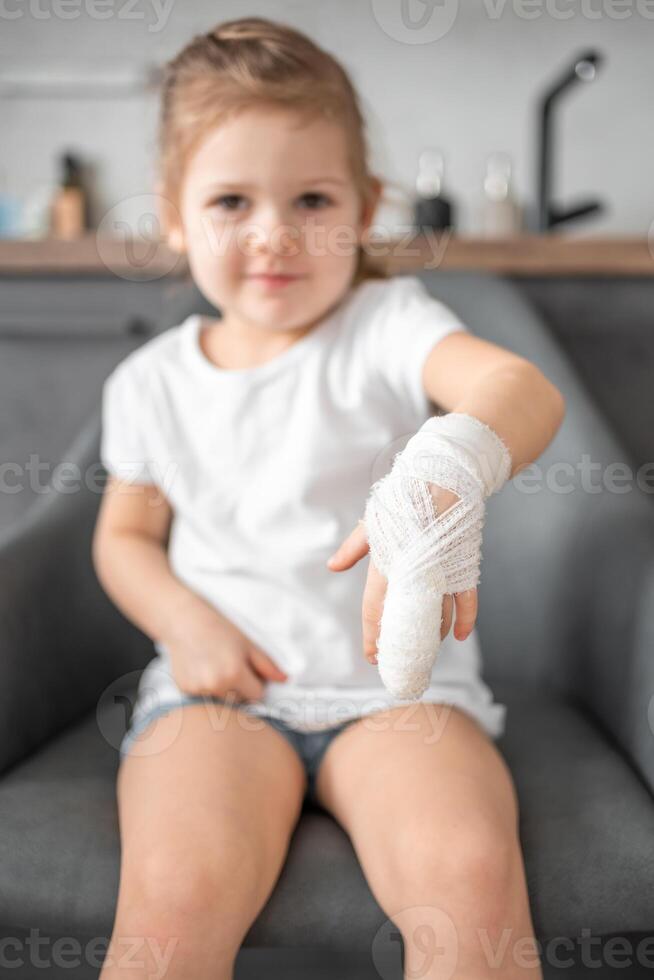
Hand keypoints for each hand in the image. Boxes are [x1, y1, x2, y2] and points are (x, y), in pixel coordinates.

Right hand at [163, 595, 288, 701]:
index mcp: (234, 674)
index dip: (256, 683)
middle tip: (230, 665)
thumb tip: (284, 680)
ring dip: (224, 690)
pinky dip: (207, 688)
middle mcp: (215, 686)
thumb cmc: (220, 628)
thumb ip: (267, 665)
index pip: (257, 696)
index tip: (248, 669)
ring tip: (216, 666)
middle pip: (239, 700)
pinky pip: (205, 697)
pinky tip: (203, 669)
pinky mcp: (186, 690)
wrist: (184, 621)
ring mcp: (199, 690)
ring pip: (222, 700)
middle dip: (240, 688)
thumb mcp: (248, 643)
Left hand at [327, 485, 477, 664]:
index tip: (371, 655)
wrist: (444, 477)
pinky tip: (460, 636)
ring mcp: (443, 572)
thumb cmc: (404, 498)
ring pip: (439, 615)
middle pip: (408, 620)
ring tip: (424, 649)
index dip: (373, 636)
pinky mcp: (464, 566)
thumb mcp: (374, 521)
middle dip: (402, 645)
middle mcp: (415, 572)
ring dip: (432, 636)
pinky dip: (466, 620)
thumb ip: (354, 548)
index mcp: (388, 562)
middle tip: (397, 663)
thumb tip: (333, 566)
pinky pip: (467, 600)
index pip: (376, 609)